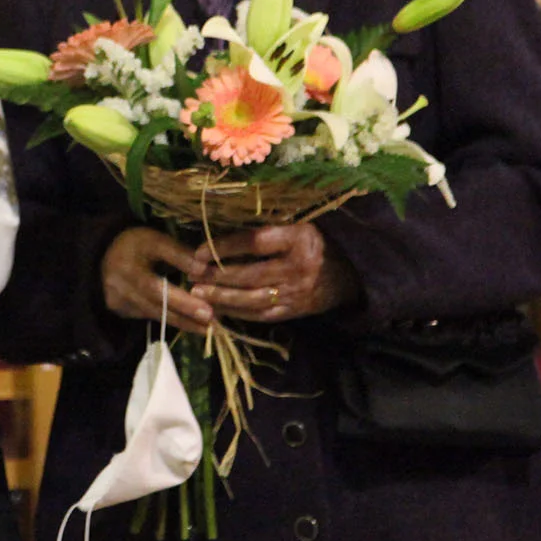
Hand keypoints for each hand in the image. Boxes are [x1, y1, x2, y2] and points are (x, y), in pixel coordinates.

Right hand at [100, 226, 216, 333]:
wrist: (102, 258)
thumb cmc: (138, 246)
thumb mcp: (157, 240)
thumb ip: (180, 254)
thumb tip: (206, 269)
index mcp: (135, 249)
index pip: (161, 252)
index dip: (181, 264)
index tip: (204, 274)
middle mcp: (123, 273)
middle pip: (155, 294)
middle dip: (185, 307)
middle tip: (210, 316)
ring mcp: (118, 294)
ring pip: (154, 311)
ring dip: (183, 320)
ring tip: (208, 328)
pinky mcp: (118, 309)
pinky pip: (148, 316)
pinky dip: (170, 320)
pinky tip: (190, 324)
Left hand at [190, 223, 356, 322]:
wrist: (350, 273)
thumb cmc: (314, 241)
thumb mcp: (297, 224)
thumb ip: (266, 227)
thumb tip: (219, 227)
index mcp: (299, 238)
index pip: (255, 242)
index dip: (224, 246)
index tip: (199, 251)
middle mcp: (300, 268)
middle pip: (250, 274)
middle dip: (217, 276)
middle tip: (191, 275)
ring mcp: (298, 293)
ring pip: (253, 299)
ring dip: (222, 297)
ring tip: (198, 293)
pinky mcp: (296, 311)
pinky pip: (262, 315)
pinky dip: (238, 314)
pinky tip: (219, 309)